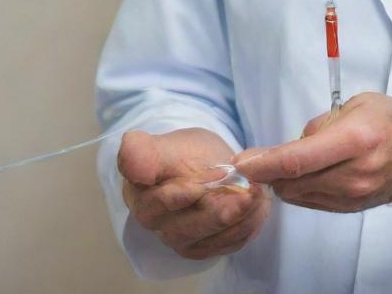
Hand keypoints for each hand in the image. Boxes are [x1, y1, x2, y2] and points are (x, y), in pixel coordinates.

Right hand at [118, 127, 270, 260]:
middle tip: (249, 190)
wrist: (203, 164)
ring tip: (257, 193)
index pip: (161, 203)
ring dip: (239, 217)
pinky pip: (228, 243)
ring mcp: (183, 240)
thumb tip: (135, 168)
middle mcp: (160, 227)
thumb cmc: (180, 154)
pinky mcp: (206, 247)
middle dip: (221, 208)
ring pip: (212, 236)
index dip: (189, 190)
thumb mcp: (164, 144)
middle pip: (190, 226)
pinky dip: (246, 225)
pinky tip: (257, 206)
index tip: (218, 174)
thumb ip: (143, 153)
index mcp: (143, 199)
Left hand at [232, 92, 391, 212]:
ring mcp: (353, 196)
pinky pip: (310, 200)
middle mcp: (353, 173)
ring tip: (291, 158)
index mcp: (355, 140)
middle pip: (292, 182)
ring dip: (282, 180)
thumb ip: (322, 123)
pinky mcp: (350, 208)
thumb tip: (293, 143)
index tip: (238, 162)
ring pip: (298, 194)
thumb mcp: (359, 104)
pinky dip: (299, 187)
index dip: (263, 163)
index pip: (297, 160)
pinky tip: (307, 170)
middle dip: (266, 172)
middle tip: (254, 157)